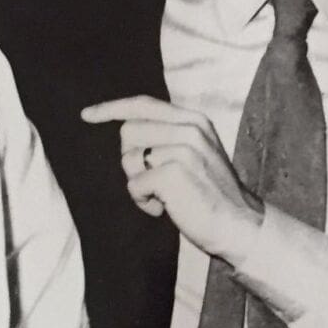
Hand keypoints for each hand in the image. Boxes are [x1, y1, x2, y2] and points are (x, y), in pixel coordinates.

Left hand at [81, 96, 261, 264]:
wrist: (241, 224)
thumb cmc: (212, 194)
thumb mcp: (197, 153)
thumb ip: (170, 136)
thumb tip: (127, 131)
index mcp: (195, 120)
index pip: (143, 104)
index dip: (111, 108)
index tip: (87, 114)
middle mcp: (190, 129)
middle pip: (128, 132)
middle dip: (132, 160)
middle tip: (158, 181)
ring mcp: (183, 149)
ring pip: (129, 159)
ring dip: (139, 184)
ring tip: (165, 196)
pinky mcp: (174, 173)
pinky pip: (134, 185)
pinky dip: (144, 202)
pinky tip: (166, 208)